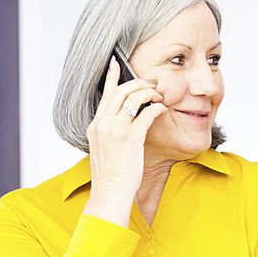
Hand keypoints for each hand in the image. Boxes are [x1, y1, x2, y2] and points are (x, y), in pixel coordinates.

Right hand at [84, 58, 166, 225]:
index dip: (111, 77)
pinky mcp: (130, 137)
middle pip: (121, 91)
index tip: (116, 63)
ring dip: (150, 93)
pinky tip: (163, 109)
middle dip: (138, 82)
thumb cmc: (110, 175)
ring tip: (159, 96)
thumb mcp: (103, 149)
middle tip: (151, 82)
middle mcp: (102, 124)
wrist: (110, 193)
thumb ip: (110, 131)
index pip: (104, 95)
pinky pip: (147, 113)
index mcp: (95, 126)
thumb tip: (125, 119)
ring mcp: (115, 130)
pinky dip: (157, 108)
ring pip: (134, 98)